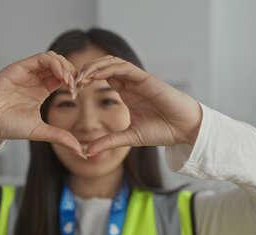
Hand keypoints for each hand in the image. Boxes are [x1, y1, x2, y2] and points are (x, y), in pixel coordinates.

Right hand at [0, 51, 84, 155]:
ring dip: (66, 67)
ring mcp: (28, 72)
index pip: (64, 78)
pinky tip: (61, 76)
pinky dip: (55, 63)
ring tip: (70, 83)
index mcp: (42, 90)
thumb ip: (59, 137)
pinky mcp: (20, 67)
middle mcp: (36, 78)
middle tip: (77, 87)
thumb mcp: (39, 131)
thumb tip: (80, 151)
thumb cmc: (7, 125)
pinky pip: (42, 58)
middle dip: (73, 74)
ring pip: (54, 59)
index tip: (78, 94)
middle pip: (62, 66)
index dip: (75, 83)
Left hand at [74, 55, 202, 155]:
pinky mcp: (146, 78)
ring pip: (111, 63)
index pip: (102, 78)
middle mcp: (130, 83)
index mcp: (126, 93)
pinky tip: (95, 75)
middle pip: (103, 67)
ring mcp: (138, 79)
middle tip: (71, 82)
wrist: (184, 129)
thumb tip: (86, 152)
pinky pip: (124, 67)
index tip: (72, 90)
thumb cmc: (162, 131)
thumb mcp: (128, 137)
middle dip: (86, 71)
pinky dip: (108, 68)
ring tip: (80, 77)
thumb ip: (108, 142)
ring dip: (94, 67)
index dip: (86, 81)